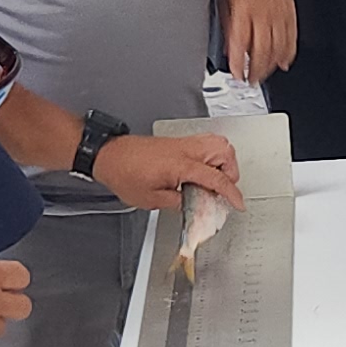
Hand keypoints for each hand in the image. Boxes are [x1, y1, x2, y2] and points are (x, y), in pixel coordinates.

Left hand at [91, 130, 238, 217]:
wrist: (109, 156)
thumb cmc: (124, 174)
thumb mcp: (151, 199)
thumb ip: (177, 202)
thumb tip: (193, 205)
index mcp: (181, 165)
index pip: (216, 178)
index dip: (231, 192)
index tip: (237, 202)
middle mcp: (185, 149)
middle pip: (225, 152)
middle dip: (231, 172)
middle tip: (223, 188)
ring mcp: (182, 143)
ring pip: (218, 142)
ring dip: (223, 161)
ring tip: (215, 179)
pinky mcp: (177, 142)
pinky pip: (205, 142)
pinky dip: (212, 155)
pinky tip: (202, 169)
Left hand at [220, 0, 295, 84]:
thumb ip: (227, 26)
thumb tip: (228, 49)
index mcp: (244, 9)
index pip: (242, 43)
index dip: (239, 63)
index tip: (237, 76)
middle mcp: (263, 12)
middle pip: (262, 49)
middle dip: (256, 70)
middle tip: (250, 82)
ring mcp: (279, 13)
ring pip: (278, 46)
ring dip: (270, 65)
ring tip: (263, 76)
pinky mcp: (290, 11)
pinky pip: (291, 36)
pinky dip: (288, 52)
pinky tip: (283, 62)